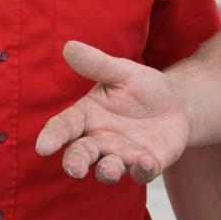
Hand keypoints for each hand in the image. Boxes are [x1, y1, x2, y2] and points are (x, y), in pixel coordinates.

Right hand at [35, 41, 192, 183]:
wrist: (177, 104)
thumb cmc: (142, 88)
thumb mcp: (122, 72)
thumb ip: (97, 64)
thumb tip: (69, 46)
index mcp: (87, 116)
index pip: (64, 126)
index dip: (53, 136)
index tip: (43, 147)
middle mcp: (100, 140)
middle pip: (80, 154)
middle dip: (75, 163)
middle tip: (75, 169)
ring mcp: (122, 156)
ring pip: (108, 169)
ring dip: (107, 171)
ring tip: (109, 169)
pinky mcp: (147, 165)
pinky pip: (141, 172)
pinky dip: (142, 171)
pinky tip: (146, 162)